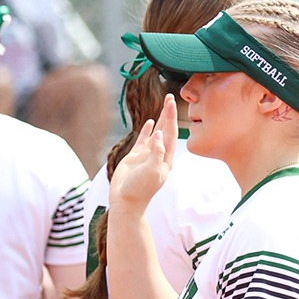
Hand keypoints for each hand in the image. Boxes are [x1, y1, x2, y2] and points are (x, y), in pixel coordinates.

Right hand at [109, 97, 176, 211]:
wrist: (126, 201)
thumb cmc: (140, 189)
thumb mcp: (151, 171)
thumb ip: (156, 152)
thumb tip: (158, 133)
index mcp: (166, 158)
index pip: (170, 133)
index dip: (171, 117)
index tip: (172, 103)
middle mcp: (159, 155)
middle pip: (166, 130)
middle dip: (168, 114)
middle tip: (170, 97)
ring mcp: (148, 155)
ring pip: (156, 132)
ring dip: (160, 119)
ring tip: (164, 105)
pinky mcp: (136, 157)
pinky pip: (143, 140)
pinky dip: (147, 130)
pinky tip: (149, 122)